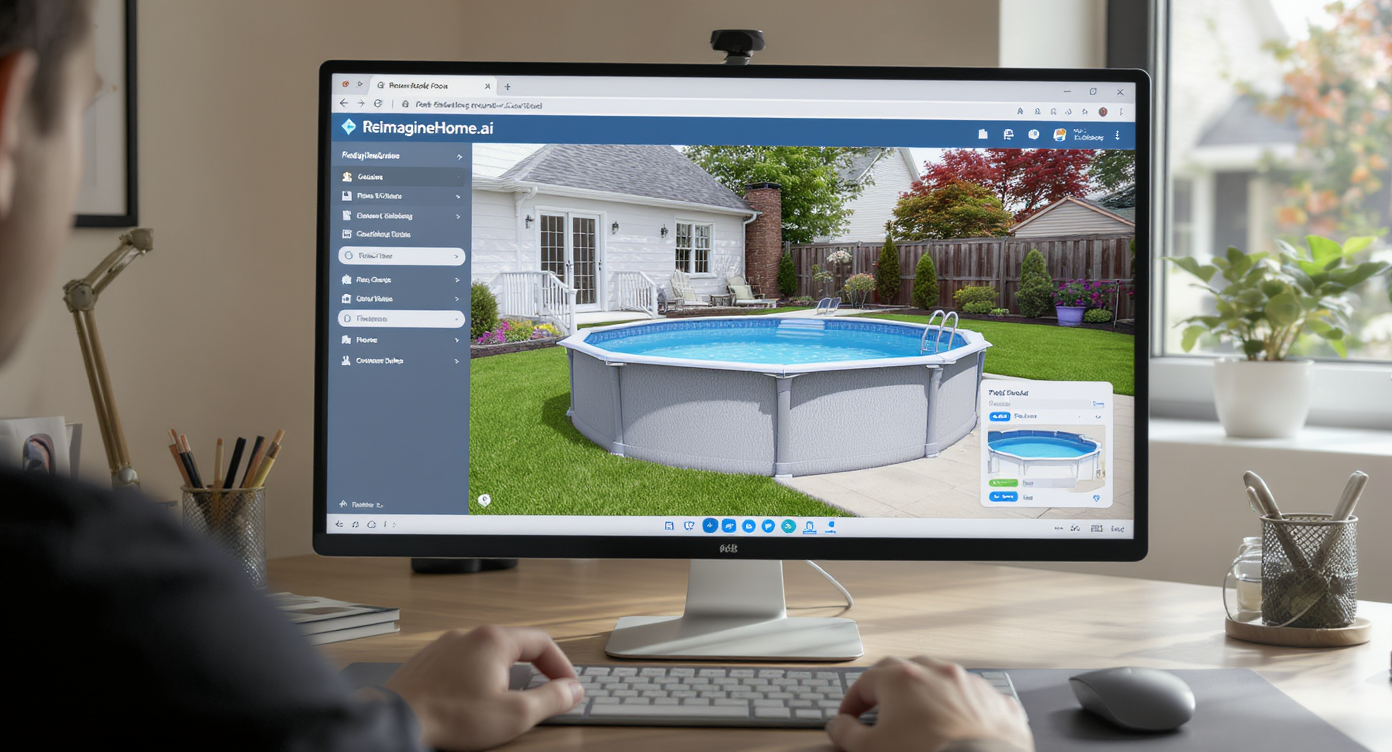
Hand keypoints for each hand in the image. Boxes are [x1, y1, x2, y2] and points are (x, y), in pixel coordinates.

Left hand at [385, 625, 582, 751]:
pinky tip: (473, 701)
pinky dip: (476, 678)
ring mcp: (446, 645)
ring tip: (506, 701)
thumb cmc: (451, 716)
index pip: (542, 642)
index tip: (567, 686)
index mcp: (494, 640)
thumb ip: (551, 699)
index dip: (561, 666)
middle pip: (515, 645)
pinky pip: (463, 663)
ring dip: (504, 675)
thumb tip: (572, 690)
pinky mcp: (429, 660)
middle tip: (542, 693)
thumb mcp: (516, 714)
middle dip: (533, 671)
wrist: (398, 721)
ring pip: (487, 654)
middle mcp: (469, 635)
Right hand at [826, 656, 1032, 751]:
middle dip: (889, 688)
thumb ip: (847, 734)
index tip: (848, 719)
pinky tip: (960, 727)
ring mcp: (970, 685)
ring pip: (943, 680)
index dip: (852, 702)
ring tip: (923, 718)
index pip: (865, 682)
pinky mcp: (996, 703)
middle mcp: (937, 673)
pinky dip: (963, 709)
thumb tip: (838, 727)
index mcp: (901, 679)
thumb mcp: (871, 749)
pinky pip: (975, 699)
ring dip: (929, 694)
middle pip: (904, 671)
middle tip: (881, 708)